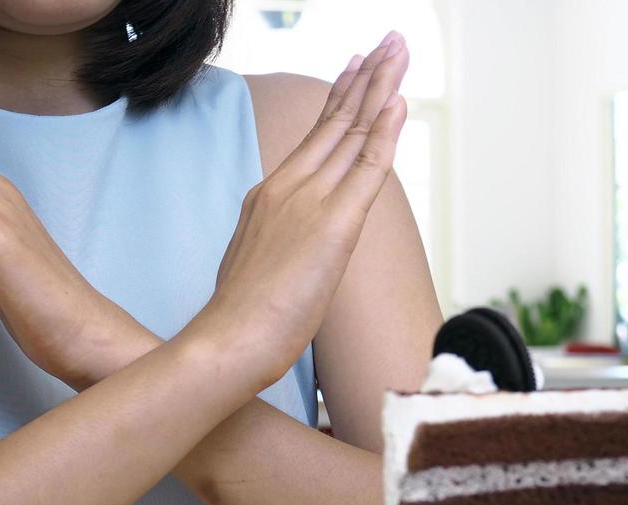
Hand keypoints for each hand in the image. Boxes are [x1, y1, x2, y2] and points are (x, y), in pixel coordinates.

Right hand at [198, 33, 410, 388]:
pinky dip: (385, 131)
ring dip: (380, 87)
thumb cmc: (239, 320)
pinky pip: (367, 168)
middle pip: (335, 121)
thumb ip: (271, 244)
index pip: (313, 139)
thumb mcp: (253, 267)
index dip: (338, 100)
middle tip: (388, 42)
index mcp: (268, 196)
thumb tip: (282, 251)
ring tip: (398, 50)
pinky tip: (398, 101)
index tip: (355, 70)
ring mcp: (309, 201)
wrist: (229, 339)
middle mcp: (288, 187)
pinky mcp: (334, 225)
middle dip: (365, 78)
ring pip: (352, 132)